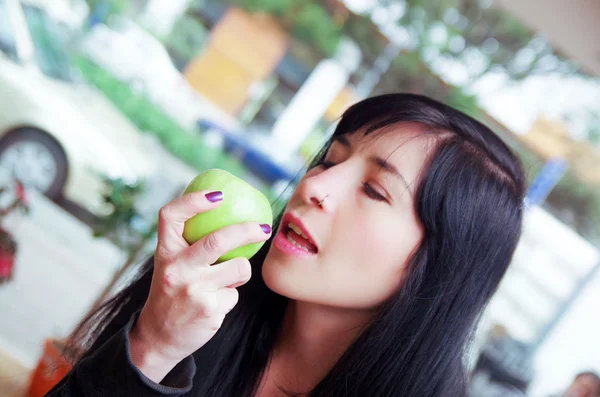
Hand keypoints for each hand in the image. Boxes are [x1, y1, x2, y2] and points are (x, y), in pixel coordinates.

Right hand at [128, 190, 270, 381]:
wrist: (158, 337)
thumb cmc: (173, 292)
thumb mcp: (173, 264)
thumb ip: (192, 244)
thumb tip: (231, 215)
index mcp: (165, 252)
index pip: (171, 216)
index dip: (193, 200)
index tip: (219, 195)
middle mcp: (175, 268)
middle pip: (217, 240)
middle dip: (247, 231)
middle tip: (264, 228)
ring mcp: (192, 289)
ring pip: (239, 268)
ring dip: (241, 272)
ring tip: (226, 279)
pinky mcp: (209, 309)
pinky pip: (235, 293)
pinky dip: (230, 295)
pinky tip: (214, 303)